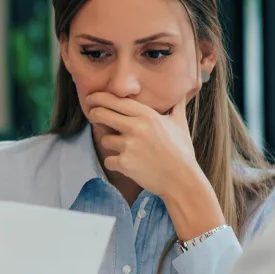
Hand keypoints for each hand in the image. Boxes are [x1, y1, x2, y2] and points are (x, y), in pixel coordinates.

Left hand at [86, 91, 200, 197]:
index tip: (92, 98)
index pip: (116, 101)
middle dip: (94, 114)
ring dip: (110, 144)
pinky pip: (108, 160)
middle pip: (101, 114)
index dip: (99, 98)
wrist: (182, 180)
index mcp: (147, 115)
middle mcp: (136, 127)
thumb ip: (176, 107)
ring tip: (124, 149)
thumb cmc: (182, 151)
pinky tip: (126, 165)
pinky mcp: (124, 163)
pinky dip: (114, 163)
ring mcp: (129, 145)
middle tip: (93, 116)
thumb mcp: (180, 124)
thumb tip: (181, 93)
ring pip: (104, 139)